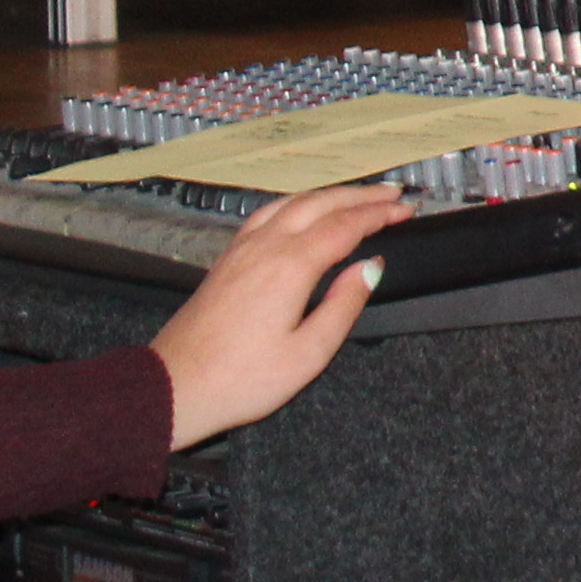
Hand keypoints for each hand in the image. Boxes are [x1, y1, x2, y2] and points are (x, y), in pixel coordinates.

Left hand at [154, 183, 405, 449]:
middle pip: (320, 204)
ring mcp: (241, 251)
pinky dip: (296, 203)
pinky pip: (266, 214)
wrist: (173, 388)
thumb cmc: (241, 380)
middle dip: (361, 195)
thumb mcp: (308, 354)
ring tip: (355, 195)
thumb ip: (344, 305)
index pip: (346, 226)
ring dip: (329, 194)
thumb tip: (370, 268)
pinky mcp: (226, 262)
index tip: (407, 210)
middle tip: (393, 194)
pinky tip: (301, 211)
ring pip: (291, 203)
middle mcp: (265, 248)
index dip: (380, 214)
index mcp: (290, 267)